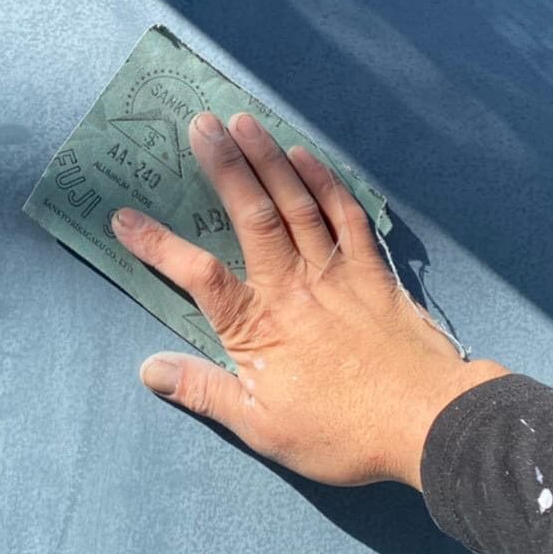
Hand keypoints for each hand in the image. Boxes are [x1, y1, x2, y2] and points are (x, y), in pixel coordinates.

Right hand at [112, 111, 506, 489]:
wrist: (429, 425)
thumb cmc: (342, 432)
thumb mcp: (262, 428)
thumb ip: (204, 392)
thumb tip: (148, 369)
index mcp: (257, 325)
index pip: (196, 275)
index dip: (157, 245)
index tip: (123, 217)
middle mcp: (293, 286)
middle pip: (251, 215)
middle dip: (223, 166)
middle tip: (200, 124)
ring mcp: (337, 273)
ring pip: (297, 203)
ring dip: (268, 159)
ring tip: (243, 121)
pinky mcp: (374, 272)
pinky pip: (346, 216)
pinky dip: (325, 182)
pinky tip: (306, 156)